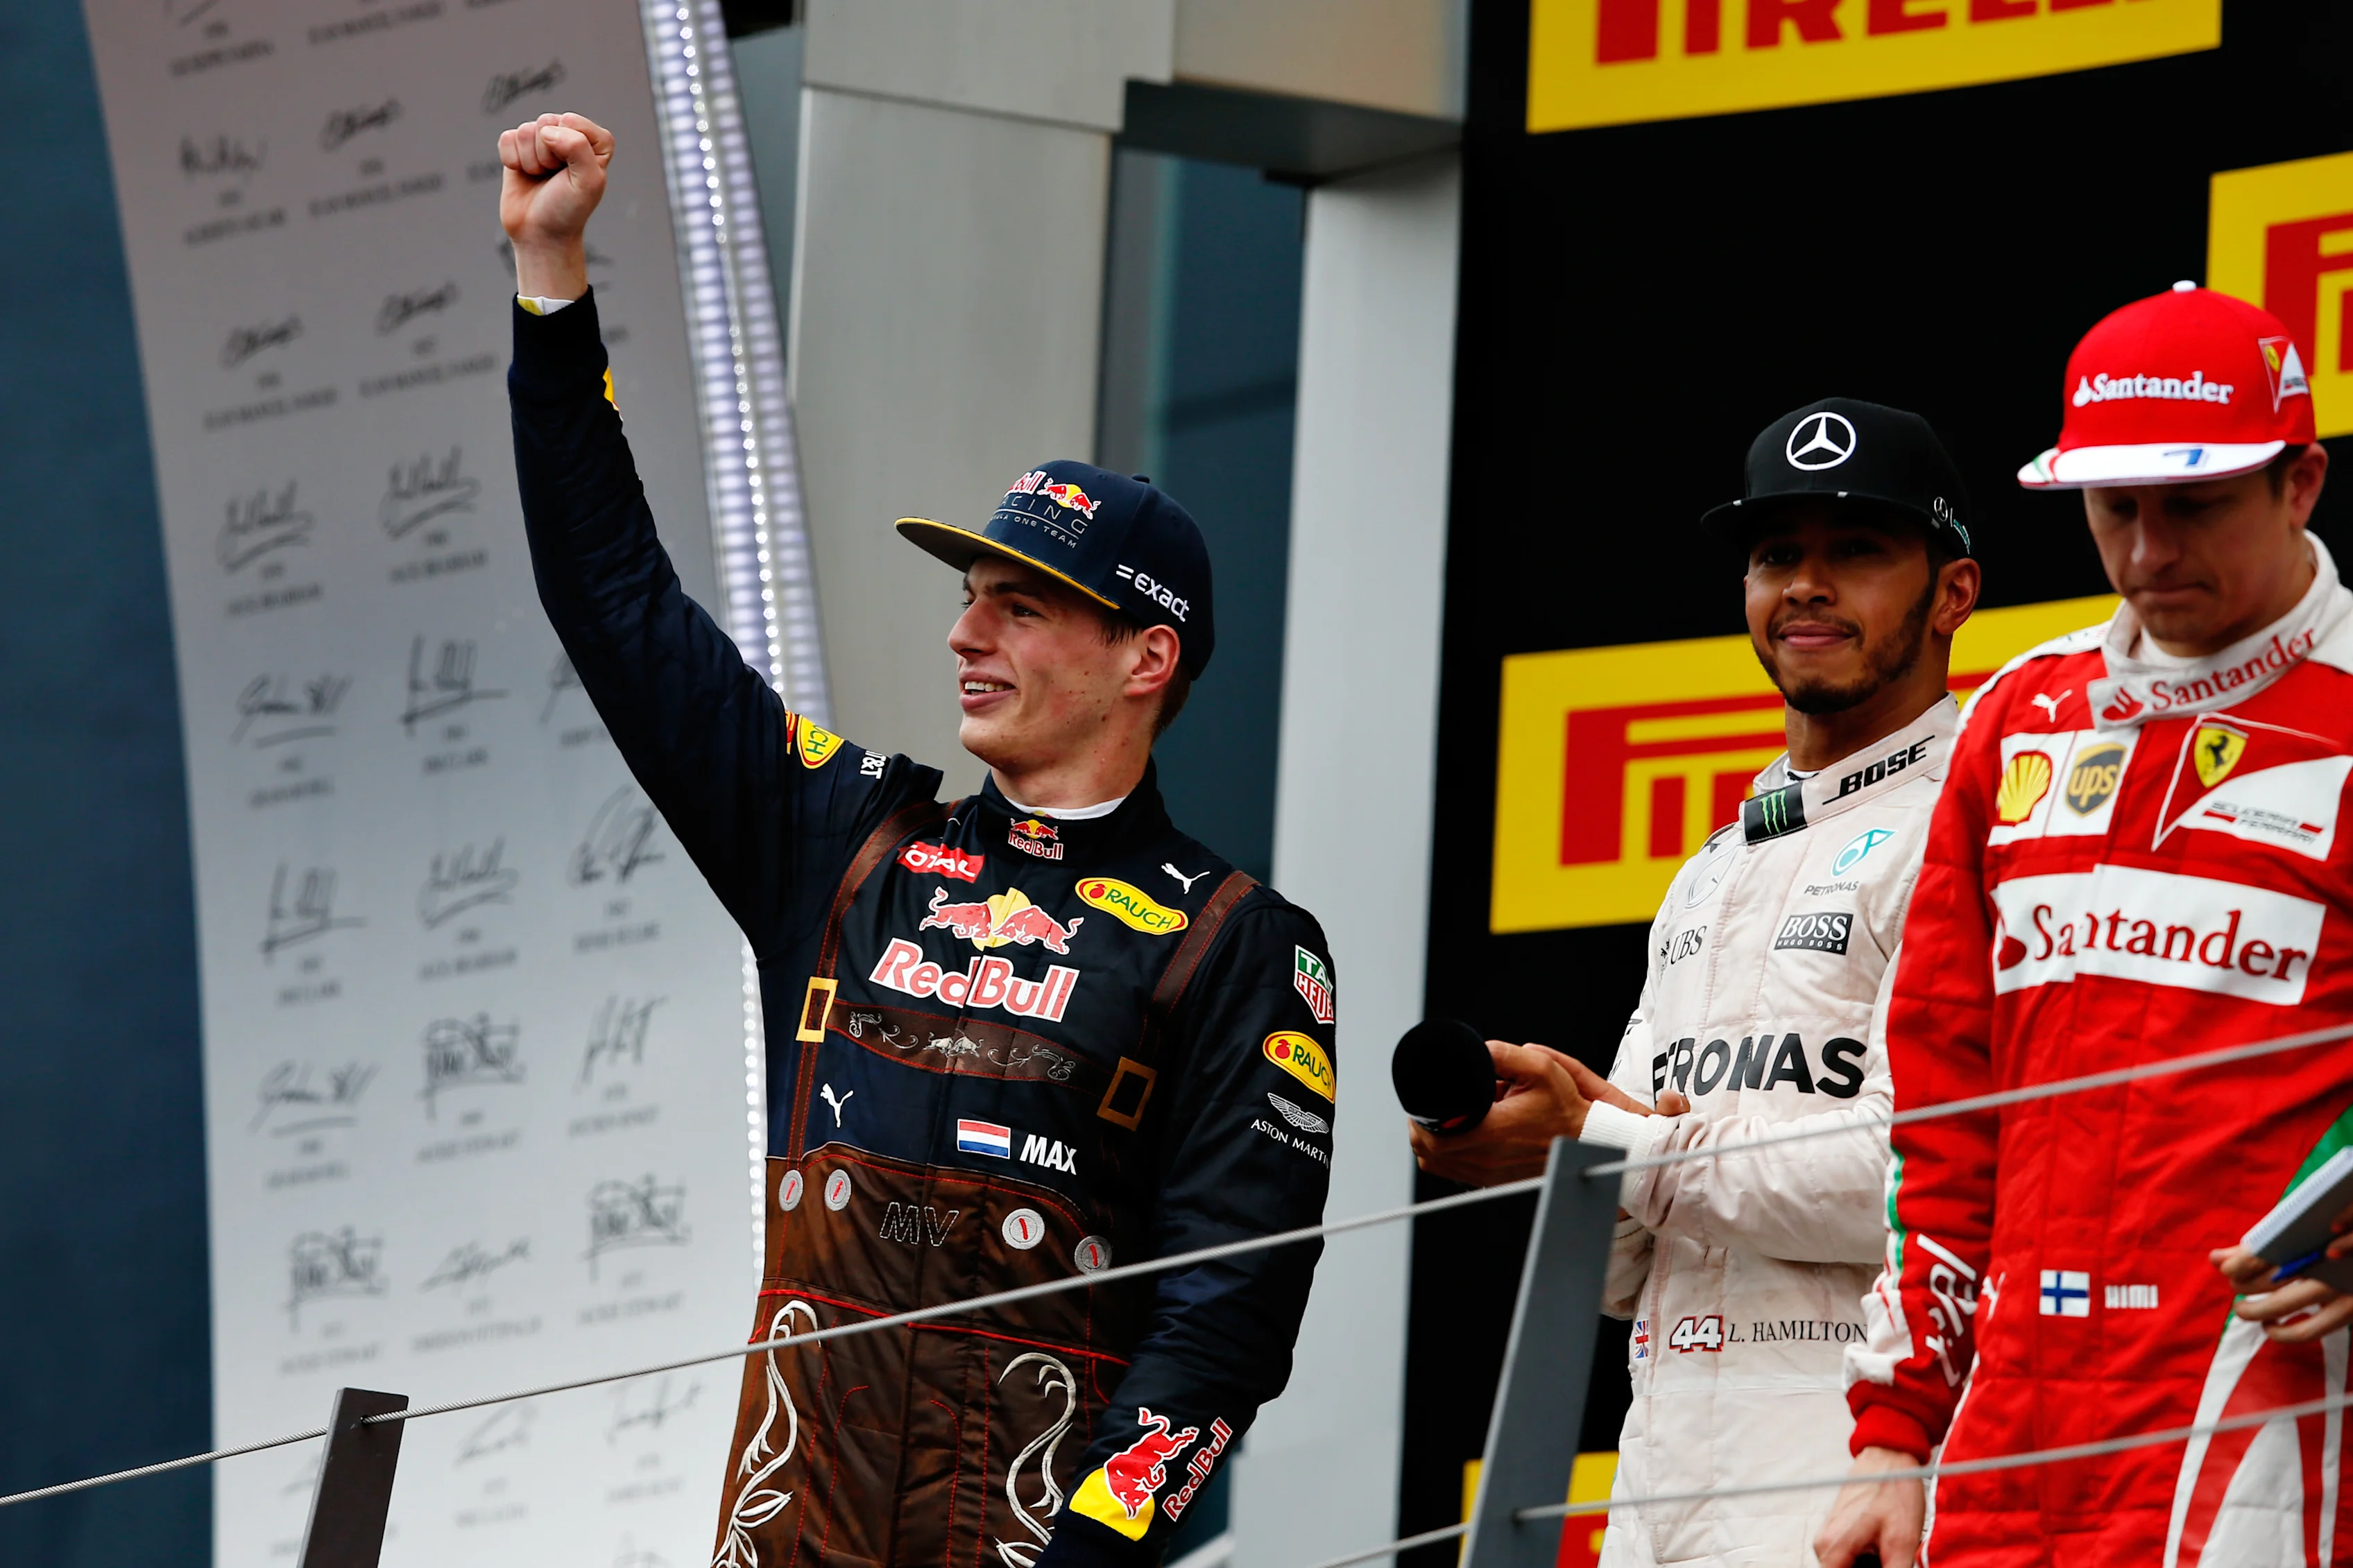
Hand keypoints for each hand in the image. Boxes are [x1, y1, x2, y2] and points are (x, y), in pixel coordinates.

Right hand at [497, 112, 612, 298]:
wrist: (539, 233)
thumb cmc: (568, 210)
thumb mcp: (587, 182)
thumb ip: (578, 147)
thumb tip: (548, 130)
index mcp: (595, 142)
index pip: (571, 121)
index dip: (567, 147)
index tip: (572, 173)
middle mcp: (569, 136)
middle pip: (546, 123)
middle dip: (546, 154)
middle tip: (554, 177)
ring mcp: (542, 141)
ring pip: (525, 131)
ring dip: (530, 161)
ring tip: (540, 178)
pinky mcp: (518, 148)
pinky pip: (507, 138)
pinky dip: (512, 160)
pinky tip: (524, 174)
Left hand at [1408, 1043, 1683, 1187]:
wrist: (1586, 1141)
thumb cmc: (1565, 1108)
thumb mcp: (1541, 1068)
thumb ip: (1504, 1054)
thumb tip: (1475, 1049)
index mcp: (1493, 1131)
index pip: (1433, 1135)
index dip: (1419, 1117)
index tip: (1425, 1100)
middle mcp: (1487, 1158)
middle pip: (1427, 1151)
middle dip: (1421, 1124)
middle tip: (1430, 1104)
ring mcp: (1488, 1174)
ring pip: (1436, 1164)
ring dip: (1431, 1140)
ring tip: (1445, 1117)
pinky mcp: (1491, 1180)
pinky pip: (1453, 1171)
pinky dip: (1446, 1154)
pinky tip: (1457, 1134)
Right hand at [1814, 1446, 1925, 1567]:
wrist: (1889, 1457)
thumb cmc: (1893, 1489)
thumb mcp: (1901, 1542)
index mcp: (1833, 1547)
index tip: (1885, 1565)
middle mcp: (1824, 1542)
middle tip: (1891, 1558)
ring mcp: (1829, 1534)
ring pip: (1846, 1566)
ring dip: (1868, 1566)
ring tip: (1889, 1550)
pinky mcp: (1837, 1529)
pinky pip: (1848, 1556)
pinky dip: (1866, 1557)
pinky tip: (1883, 1544)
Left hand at [2210, 1198, 2352, 1343]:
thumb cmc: (2326, 1240)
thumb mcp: (2296, 1236)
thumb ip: (2255, 1248)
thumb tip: (2214, 1259)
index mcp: (2308, 1236)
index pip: (2261, 1253)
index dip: (2237, 1264)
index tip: (2225, 1269)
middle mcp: (2323, 1262)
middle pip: (2268, 1278)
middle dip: (2243, 1285)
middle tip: (2235, 1284)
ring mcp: (2337, 1288)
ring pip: (2282, 1306)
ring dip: (2254, 1311)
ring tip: (2242, 1309)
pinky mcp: (2349, 1311)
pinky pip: (2307, 1331)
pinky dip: (2281, 1334)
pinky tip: (2270, 1325)